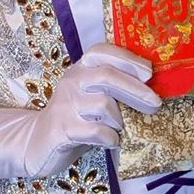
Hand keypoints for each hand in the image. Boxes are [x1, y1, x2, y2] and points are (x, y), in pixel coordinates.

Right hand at [23, 42, 160, 176]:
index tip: (149, 73)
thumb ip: (113, 87)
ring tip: (120, 128)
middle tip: (155, 103)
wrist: (37, 141)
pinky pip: (95, 130)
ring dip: (120, 119)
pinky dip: (110, 137)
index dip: (127, 59)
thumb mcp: (91, 94)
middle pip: (108, 77)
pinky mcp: (61, 129)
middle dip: (136, 90)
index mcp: (81, 68)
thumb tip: (151, 88)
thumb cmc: (75, 116)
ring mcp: (64, 104)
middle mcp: (72, 81)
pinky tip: (112, 141)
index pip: (103, 52)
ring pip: (103, 104)